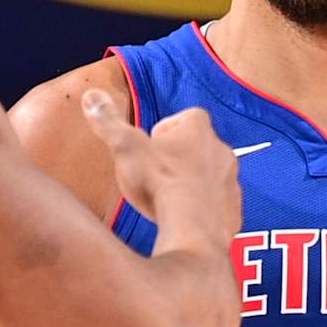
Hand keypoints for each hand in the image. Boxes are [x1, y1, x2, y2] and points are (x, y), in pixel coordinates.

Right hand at [81, 93, 242, 262]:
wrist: (191, 230)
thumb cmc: (160, 185)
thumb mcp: (126, 148)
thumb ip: (109, 122)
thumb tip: (92, 96)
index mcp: (198, 130)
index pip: (187, 117)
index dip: (167, 130)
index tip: (152, 147)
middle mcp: (222, 151)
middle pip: (200, 147)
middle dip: (181, 158)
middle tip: (157, 176)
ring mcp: (231, 181)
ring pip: (211, 176)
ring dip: (193, 183)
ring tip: (170, 200)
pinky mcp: (234, 210)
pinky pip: (219, 204)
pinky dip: (204, 209)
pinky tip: (185, 219)